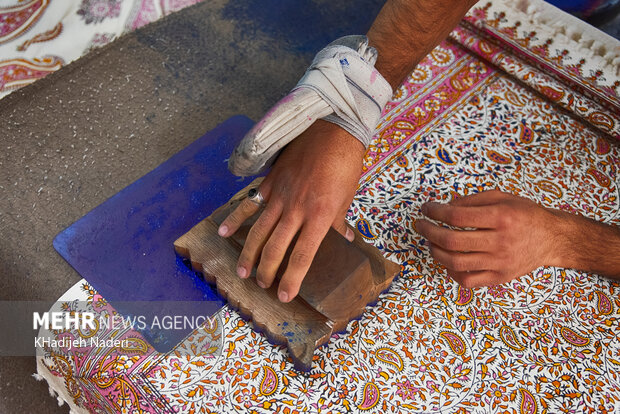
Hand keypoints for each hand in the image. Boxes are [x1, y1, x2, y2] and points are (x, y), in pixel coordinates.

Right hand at [218, 120, 363, 301]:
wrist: (332, 129)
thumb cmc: (344, 164)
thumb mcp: (347, 196)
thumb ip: (339, 222)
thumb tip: (345, 240)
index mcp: (320, 215)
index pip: (303, 254)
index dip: (292, 278)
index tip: (284, 295)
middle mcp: (296, 209)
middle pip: (277, 247)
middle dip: (267, 270)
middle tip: (261, 285)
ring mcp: (280, 195)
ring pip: (260, 230)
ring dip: (249, 253)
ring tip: (241, 271)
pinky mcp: (270, 182)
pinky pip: (249, 203)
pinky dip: (235, 217)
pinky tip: (224, 232)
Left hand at [415, 190, 563, 286]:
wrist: (552, 239)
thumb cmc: (525, 216)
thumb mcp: (502, 197)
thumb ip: (472, 200)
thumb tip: (444, 207)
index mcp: (501, 217)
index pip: (457, 216)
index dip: (435, 212)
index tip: (426, 209)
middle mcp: (500, 241)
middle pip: (452, 241)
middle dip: (429, 231)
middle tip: (421, 225)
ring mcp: (500, 263)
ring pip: (455, 262)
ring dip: (435, 251)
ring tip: (431, 241)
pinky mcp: (499, 278)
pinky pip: (467, 280)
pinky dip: (450, 271)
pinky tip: (446, 260)